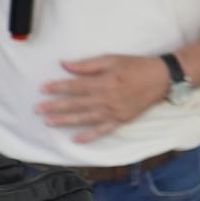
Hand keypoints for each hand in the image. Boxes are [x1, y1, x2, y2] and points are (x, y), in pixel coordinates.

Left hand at [38, 55, 168, 142]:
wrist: (161, 79)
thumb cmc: (135, 66)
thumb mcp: (111, 60)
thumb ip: (87, 65)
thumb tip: (64, 64)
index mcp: (103, 82)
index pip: (75, 86)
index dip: (57, 87)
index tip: (42, 89)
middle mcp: (106, 99)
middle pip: (76, 104)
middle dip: (55, 106)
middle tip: (38, 109)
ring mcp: (114, 112)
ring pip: (85, 118)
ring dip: (66, 121)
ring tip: (49, 122)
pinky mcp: (121, 120)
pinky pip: (103, 131)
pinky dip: (89, 136)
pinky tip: (76, 140)